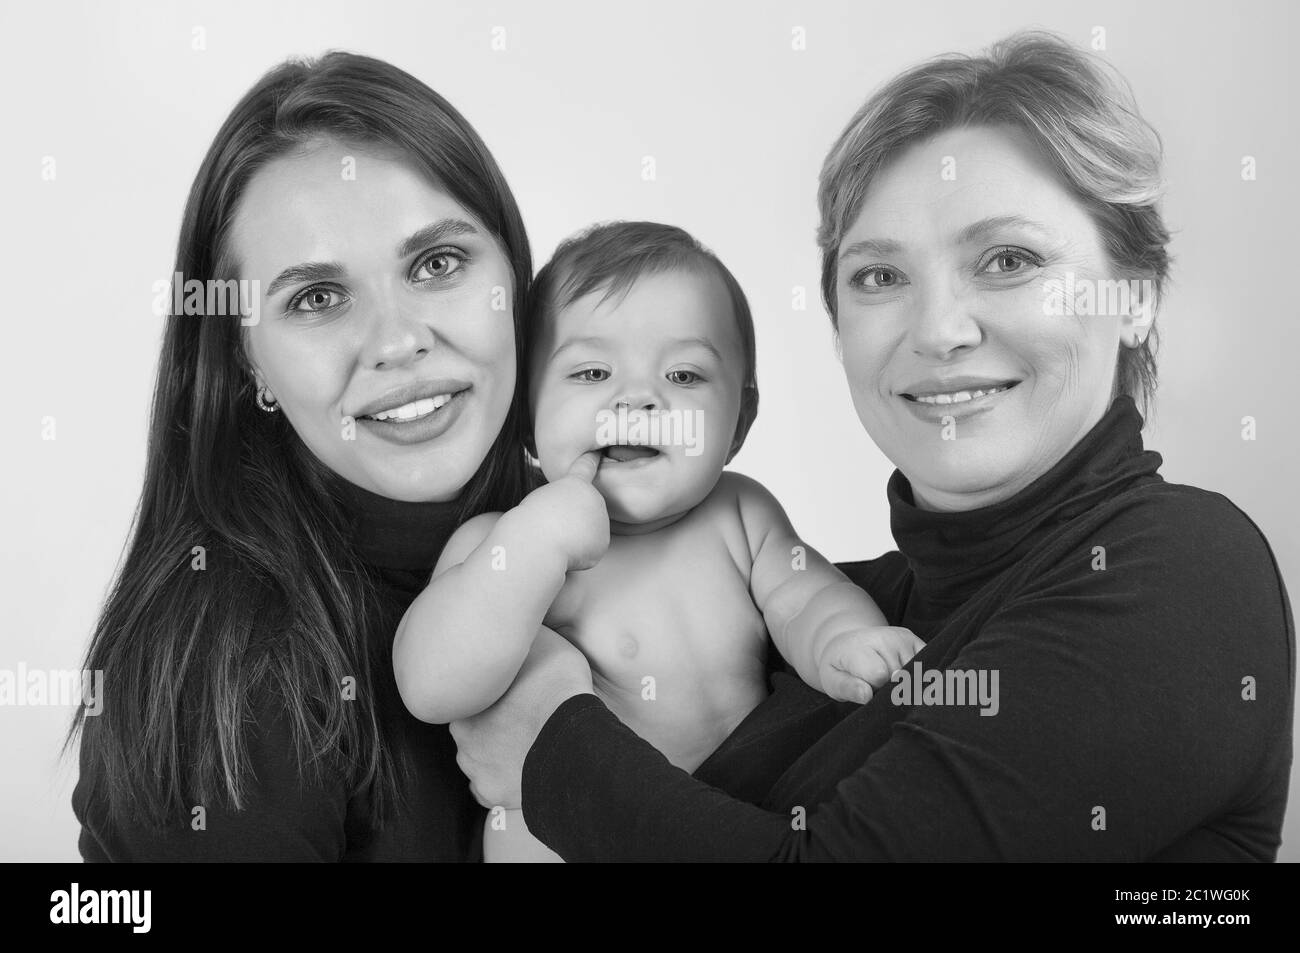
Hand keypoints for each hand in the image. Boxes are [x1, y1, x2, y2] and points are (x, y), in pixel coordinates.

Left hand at [450, 626, 594, 811]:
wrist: (574, 745)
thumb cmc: (558, 689)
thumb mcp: (544, 642)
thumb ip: (522, 637)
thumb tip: (513, 619)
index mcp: (467, 696)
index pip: (466, 689)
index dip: (487, 687)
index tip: (507, 685)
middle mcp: (461, 733)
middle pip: (469, 723)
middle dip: (487, 719)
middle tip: (517, 712)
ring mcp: (474, 767)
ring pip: (476, 755)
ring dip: (493, 749)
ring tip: (524, 740)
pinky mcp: (491, 793)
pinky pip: (487, 786)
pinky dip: (500, 779)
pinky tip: (519, 768)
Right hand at [515, 451, 609, 571]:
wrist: (538, 543)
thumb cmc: (530, 522)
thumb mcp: (540, 500)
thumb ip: (560, 501)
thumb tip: (572, 519)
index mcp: (575, 483)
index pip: (586, 467)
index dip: (591, 460)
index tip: (598, 453)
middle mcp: (594, 498)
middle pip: (585, 510)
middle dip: (573, 520)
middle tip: (553, 526)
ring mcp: (602, 520)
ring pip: (589, 531)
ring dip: (576, 537)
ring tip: (557, 537)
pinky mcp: (603, 542)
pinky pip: (590, 549)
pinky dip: (580, 554)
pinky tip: (566, 550)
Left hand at [817, 626, 925, 703]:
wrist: (849, 643)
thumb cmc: (841, 668)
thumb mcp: (833, 681)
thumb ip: (848, 688)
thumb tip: (867, 696)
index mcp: (858, 647)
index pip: (878, 674)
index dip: (875, 691)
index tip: (867, 691)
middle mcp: (882, 637)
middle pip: (898, 678)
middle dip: (889, 690)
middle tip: (875, 686)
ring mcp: (902, 637)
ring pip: (914, 675)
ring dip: (904, 685)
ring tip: (886, 679)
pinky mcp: (916, 641)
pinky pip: (926, 667)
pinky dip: (917, 678)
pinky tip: (902, 676)